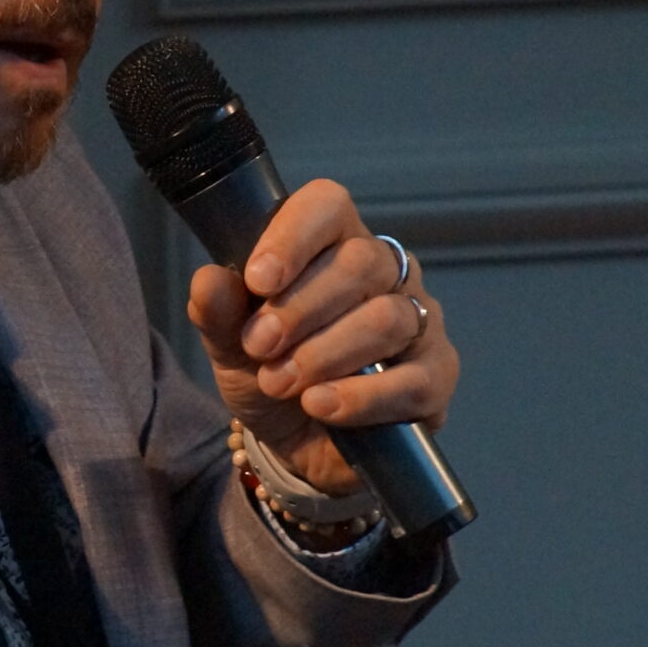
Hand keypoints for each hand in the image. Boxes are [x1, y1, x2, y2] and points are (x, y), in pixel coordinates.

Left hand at [184, 179, 459, 495]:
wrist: (293, 440)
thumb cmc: (266, 368)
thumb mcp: (229, 343)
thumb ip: (218, 311)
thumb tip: (210, 280)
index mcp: (333, 242)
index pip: (328, 206)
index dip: (293, 237)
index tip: (257, 280)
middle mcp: (387, 272)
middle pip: (360, 263)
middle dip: (299, 308)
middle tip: (258, 346)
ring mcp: (419, 321)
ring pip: (386, 319)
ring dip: (323, 354)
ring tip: (278, 382)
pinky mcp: (436, 376)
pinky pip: (412, 380)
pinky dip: (360, 397)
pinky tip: (319, 406)